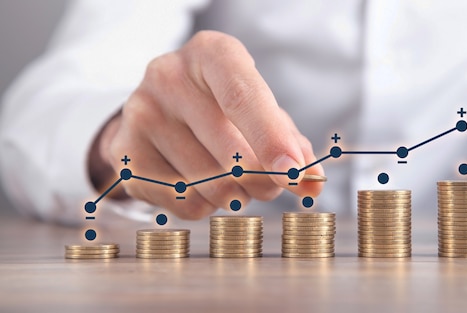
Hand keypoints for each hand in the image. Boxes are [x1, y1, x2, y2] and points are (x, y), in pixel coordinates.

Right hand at [88, 31, 323, 218]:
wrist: (160, 112)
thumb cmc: (223, 109)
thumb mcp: (262, 111)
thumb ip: (292, 144)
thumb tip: (313, 182)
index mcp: (211, 54)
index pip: (241, 95)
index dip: (271, 138)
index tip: (292, 173)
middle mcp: (168, 76)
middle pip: (229, 151)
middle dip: (263, 181)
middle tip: (269, 183)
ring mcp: (140, 114)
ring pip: (209, 184)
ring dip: (237, 196)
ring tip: (234, 180)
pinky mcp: (126, 154)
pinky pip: (184, 201)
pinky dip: (208, 206)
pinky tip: (204, 185)